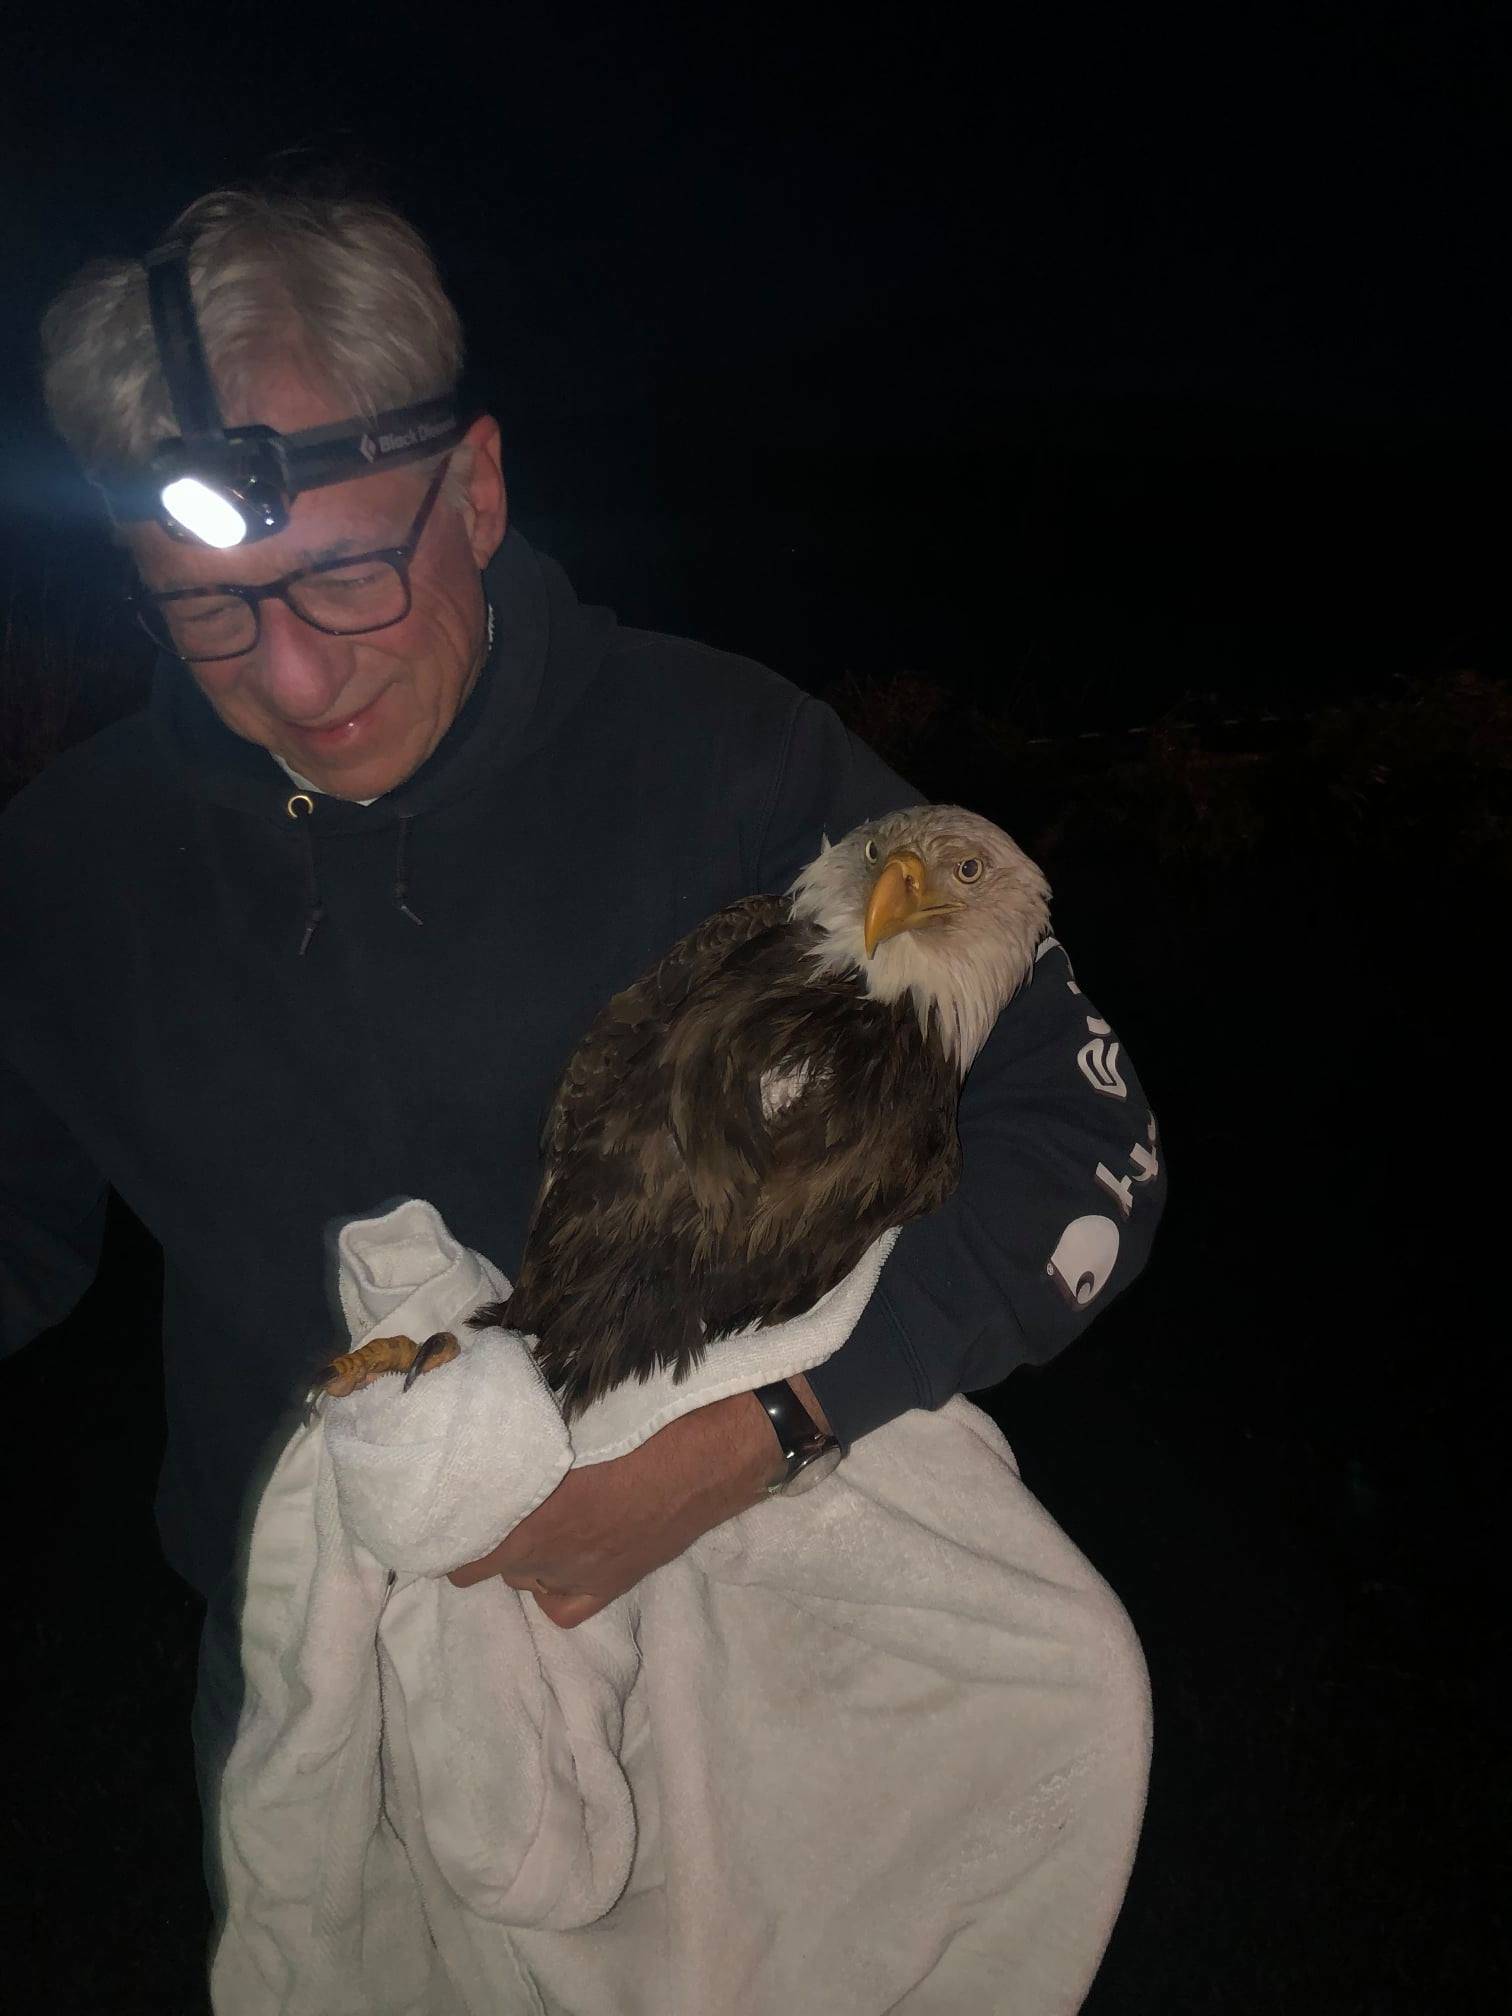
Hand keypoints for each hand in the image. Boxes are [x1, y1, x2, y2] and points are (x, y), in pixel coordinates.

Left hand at [447, 1386, 790, 1626]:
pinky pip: (556, 1607)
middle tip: (494, 1499)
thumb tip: (481, 1404)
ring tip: (538, 1518)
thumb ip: (521, 1421)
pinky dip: (550, 1587)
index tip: (443, 1487)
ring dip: (517, 1553)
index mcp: (525, 1495)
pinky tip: (560, 1562)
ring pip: (515, 1577)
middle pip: (475, 1558)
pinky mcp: (607, 1587)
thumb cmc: (646, 1410)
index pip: (454, 1521)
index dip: (444, 1507)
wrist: (715, 1447)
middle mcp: (539, 1545)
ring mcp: (573, 1573)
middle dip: (478, 1532)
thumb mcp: (571, 1405)